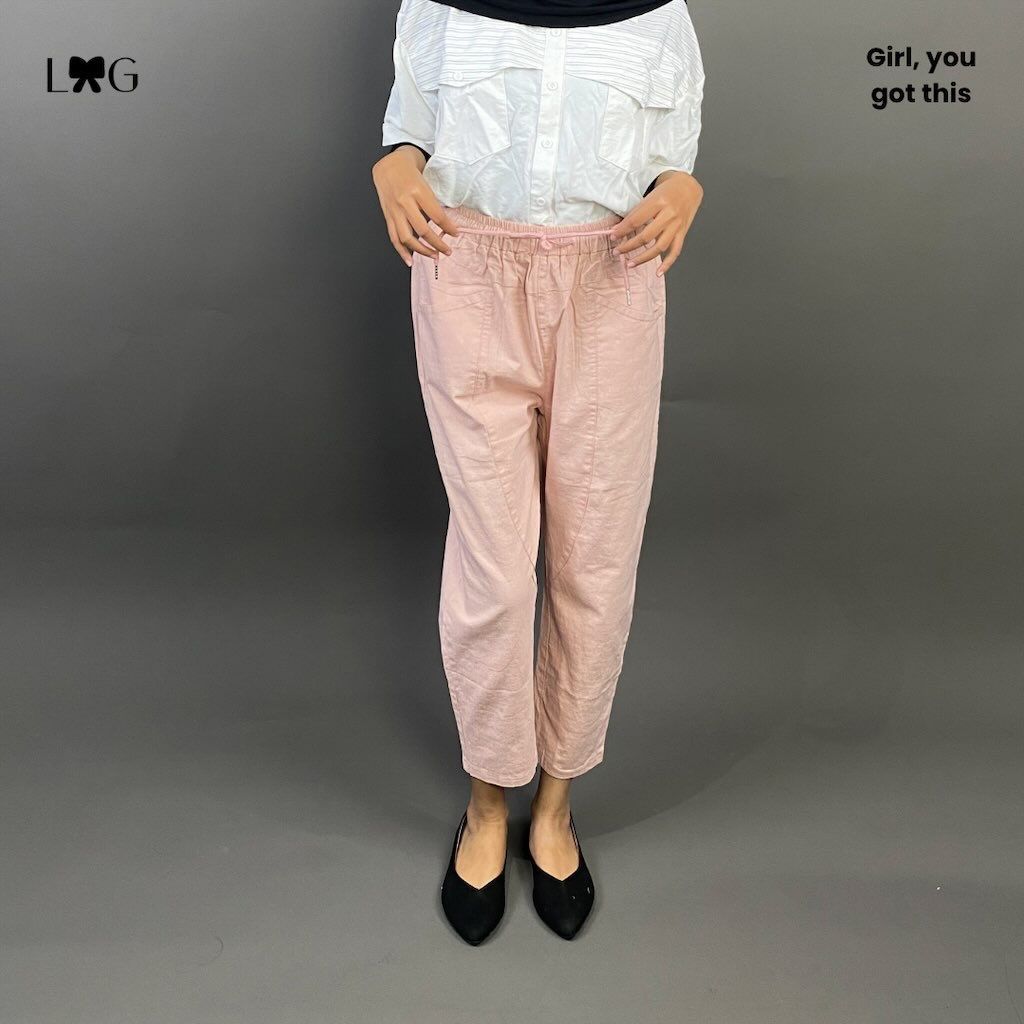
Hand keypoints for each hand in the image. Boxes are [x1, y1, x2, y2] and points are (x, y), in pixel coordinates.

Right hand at [371, 145, 460, 267]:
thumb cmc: (410, 172)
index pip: (437, 216)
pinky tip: (410, 260)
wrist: (388, 165)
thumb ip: (432, 202)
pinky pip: (394, 238)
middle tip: (447, 251)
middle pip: (423, 230)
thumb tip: (445, 224)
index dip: (448, 228)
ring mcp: (394, 211)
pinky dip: (402, 251)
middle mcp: (404, 202)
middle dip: (437, 244)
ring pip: (407, 238)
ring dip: (421, 250)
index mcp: (417, 191)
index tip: (455, 234)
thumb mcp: (426, 181)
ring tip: (433, 256)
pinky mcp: (388, 217)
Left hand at [608, 171, 703, 275]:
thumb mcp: (650, 197)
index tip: (613, 236)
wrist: (688, 188)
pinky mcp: (682, 233)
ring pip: (659, 247)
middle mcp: (669, 215)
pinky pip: (675, 252)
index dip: (622, 230)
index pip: (636, 220)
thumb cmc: (667, 192)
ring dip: (643, 258)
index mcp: (659, 202)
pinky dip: (667, 264)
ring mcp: (677, 226)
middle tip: (617, 251)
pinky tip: (658, 273)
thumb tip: (617, 230)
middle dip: (629, 246)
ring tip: (630, 264)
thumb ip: (635, 213)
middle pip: (646, 236)